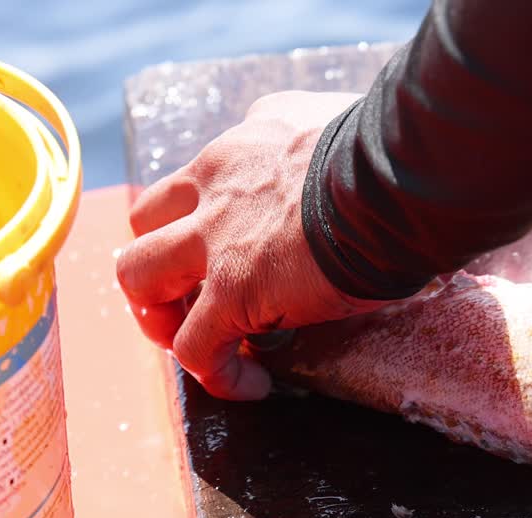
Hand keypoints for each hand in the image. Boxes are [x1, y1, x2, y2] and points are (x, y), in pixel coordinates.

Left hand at [116, 91, 381, 399]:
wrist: (393, 180)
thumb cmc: (385, 155)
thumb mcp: (334, 119)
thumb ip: (317, 134)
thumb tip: (343, 158)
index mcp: (240, 148)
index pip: (192, 183)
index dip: (202, 221)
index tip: (236, 248)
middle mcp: (213, 187)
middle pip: (144, 223)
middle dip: (159, 263)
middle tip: (195, 296)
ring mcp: (215, 242)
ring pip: (138, 278)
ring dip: (160, 316)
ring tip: (201, 345)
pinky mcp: (233, 292)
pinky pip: (196, 346)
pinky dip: (217, 373)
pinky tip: (253, 385)